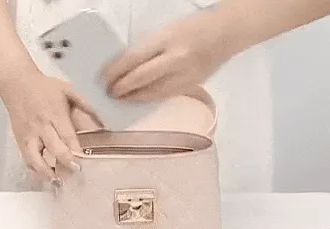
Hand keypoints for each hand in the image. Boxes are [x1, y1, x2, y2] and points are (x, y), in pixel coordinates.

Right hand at [0, 71, 102, 179]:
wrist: (16, 81)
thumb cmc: (45, 87)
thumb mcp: (68, 91)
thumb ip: (86, 106)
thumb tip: (104, 123)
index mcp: (55, 113)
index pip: (67, 135)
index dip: (75, 150)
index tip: (84, 161)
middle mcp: (41, 125)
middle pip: (54, 147)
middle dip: (65, 162)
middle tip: (76, 172)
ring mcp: (29, 134)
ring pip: (35, 157)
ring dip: (46, 172)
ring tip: (58, 182)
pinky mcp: (19, 139)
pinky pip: (26, 158)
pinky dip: (35, 169)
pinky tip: (46, 176)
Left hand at [103, 11, 232, 100]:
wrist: (227, 33)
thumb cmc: (193, 27)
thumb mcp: (166, 31)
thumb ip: (148, 48)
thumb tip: (126, 66)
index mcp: (166, 39)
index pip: (133, 58)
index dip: (115, 71)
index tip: (103, 78)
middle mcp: (175, 59)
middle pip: (141, 78)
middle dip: (122, 88)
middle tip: (109, 93)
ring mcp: (185, 75)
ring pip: (153, 92)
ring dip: (134, 98)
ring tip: (122, 99)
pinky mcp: (191, 86)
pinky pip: (165, 95)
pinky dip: (150, 98)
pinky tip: (140, 99)